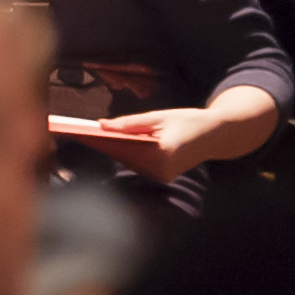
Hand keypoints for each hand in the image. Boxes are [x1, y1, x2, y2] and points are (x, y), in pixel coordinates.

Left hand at [71, 107, 215, 181]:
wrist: (217, 135)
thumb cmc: (188, 121)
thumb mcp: (159, 117)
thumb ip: (130, 123)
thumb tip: (100, 125)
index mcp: (163, 153)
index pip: (125, 149)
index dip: (102, 141)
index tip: (80, 134)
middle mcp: (162, 169)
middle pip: (124, 157)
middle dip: (105, 144)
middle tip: (77, 132)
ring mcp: (163, 176)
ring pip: (129, 162)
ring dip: (114, 149)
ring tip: (88, 135)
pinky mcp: (162, 177)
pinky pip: (138, 164)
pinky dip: (127, 154)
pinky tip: (110, 143)